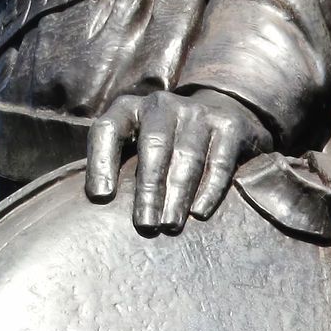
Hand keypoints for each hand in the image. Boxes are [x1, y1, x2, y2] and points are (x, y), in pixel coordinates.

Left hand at [85, 88, 271, 233]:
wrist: (221, 110)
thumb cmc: (165, 139)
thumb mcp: (136, 139)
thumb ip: (117, 162)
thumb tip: (100, 203)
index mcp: (130, 107)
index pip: (107, 129)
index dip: (101, 161)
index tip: (101, 197)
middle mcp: (162, 104)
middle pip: (153, 146)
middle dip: (148, 189)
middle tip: (145, 225)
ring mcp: (197, 112)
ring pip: (187, 156)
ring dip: (178, 194)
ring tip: (170, 226)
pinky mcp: (229, 125)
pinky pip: (219, 161)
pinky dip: (210, 189)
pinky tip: (199, 213)